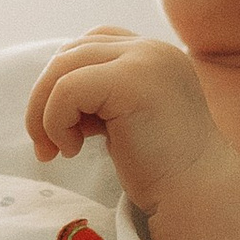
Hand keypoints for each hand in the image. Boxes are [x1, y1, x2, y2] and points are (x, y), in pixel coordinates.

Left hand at [28, 28, 233, 217]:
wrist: (196, 196)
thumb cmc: (161, 169)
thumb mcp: (127, 117)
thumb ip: (100, 94)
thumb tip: (47, 90)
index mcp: (155, 54)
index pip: (91, 43)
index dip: (66, 81)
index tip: (69, 127)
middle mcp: (152, 48)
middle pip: (69, 53)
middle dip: (44, 98)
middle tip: (45, 145)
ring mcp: (144, 60)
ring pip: (61, 69)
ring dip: (44, 113)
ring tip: (58, 149)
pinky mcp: (131, 81)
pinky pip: (66, 90)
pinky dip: (54, 122)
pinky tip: (72, 150)